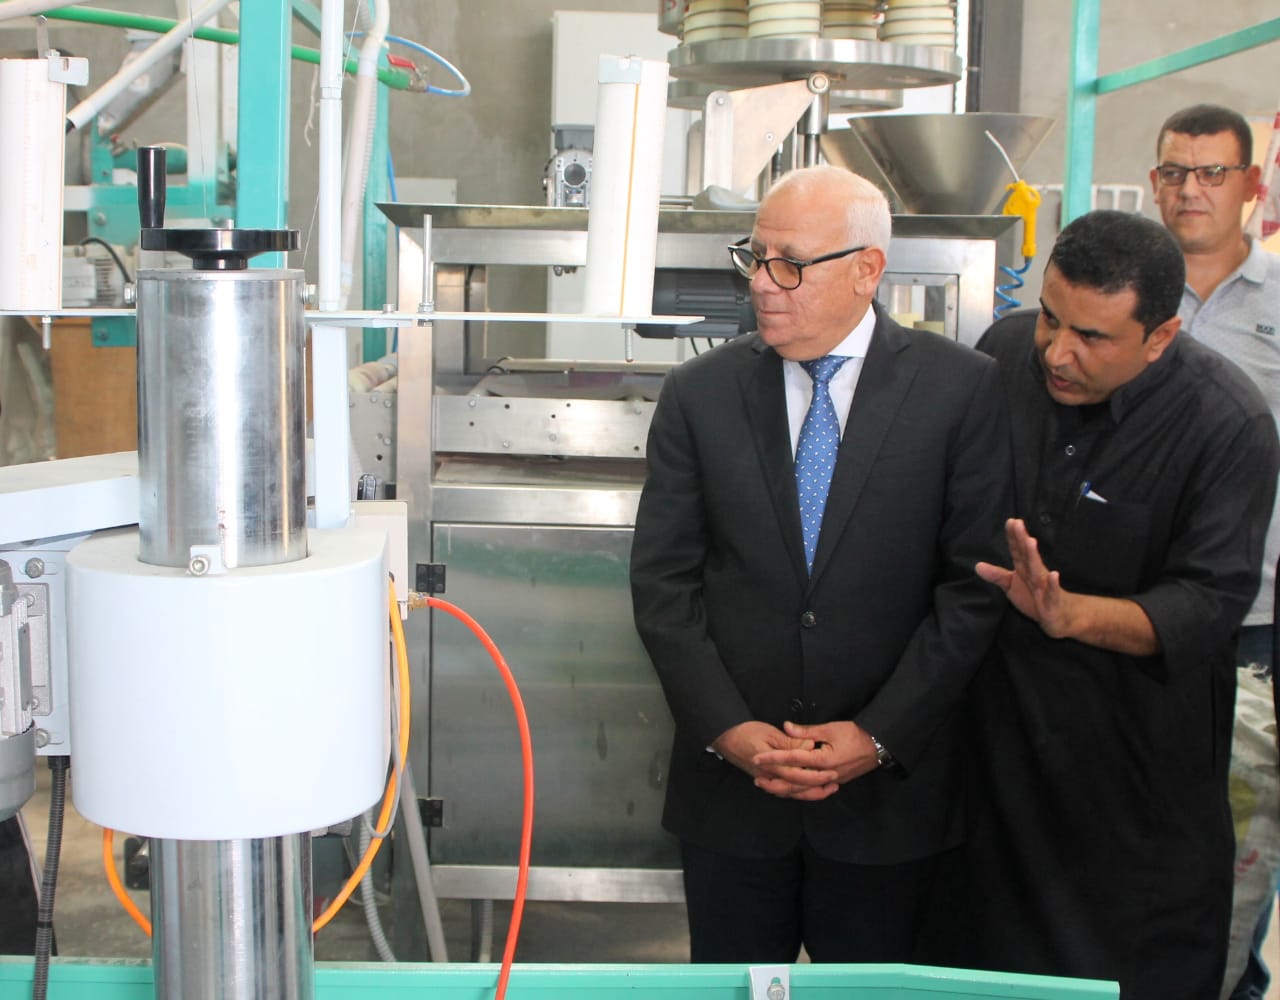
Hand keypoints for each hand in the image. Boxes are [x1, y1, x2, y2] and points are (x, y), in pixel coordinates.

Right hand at [712, 721, 838, 800]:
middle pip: (797, 789)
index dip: (817, 777)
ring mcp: (767, 780)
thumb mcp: (770, 733)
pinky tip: (805, 790)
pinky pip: (783, 791)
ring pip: (790, 793)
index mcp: (773, 765)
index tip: (833, 774)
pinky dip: (796, 793)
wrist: (726, 738)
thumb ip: (790, 743)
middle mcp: (770, 777)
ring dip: (809, 793)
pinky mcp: (765, 779)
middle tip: (834, 785)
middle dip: (817, 789)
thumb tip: (809, 747)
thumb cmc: (746, 732)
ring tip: (826, 790)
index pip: (799, 776)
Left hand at [750, 720, 878, 800]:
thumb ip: (806, 731)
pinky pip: (811, 790)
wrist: (878, 747)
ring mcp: (829, 782)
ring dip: (784, 789)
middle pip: (794, 783)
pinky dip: (798, 791)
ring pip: (802, 790)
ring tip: (768, 786)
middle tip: (757, 779)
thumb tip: (786, 726)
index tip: (757, 758)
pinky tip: (789, 788)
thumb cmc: (855, 735)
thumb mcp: (830, 729)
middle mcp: (824, 775)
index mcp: (822, 761)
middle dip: (774, 781)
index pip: (792, 760)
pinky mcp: (833, 783)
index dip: (773, 758)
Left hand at [976, 518, 1075, 638]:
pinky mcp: (1052, 602)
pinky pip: (1053, 593)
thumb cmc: (1034, 597)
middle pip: (1027, 555)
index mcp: (1025, 568)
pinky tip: (1054, 575)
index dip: (1013, 537)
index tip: (1010, 521)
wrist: (1059, 615)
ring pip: (1038, 570)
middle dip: (1022, 540)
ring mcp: (1044, 587)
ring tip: (1031, 541)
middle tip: (1018, 523)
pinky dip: (1053, 584)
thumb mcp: (1011, 586)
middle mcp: (1035, 573)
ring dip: (1034, 556)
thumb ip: (996, 575)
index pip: (1018, 550)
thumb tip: (977, 565)